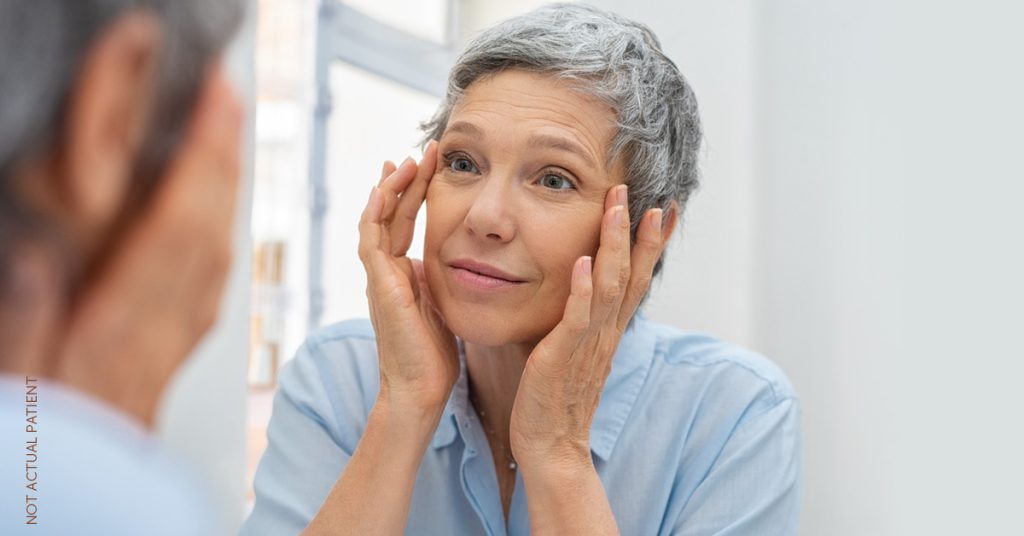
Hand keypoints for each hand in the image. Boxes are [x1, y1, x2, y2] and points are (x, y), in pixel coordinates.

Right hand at [55, 66, 242, 424]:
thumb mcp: (23, 375)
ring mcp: (178, 332)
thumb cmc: (56, 435)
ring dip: (224, 186)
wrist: (92, 491)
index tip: (212, 110)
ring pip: (215, 247)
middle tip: (228, 99)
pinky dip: (216, 229)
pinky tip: (215, 209)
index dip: (199, 163)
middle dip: (220, 157)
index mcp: (125, 325)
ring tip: (223, 134)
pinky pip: (211, 276)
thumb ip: (30, 316)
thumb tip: (41, 256)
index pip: (175, 228)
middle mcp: (164, 324)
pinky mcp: (178, 340)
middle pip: (206, 227)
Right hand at [359, 141, 458, 412]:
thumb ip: (439, 280)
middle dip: (406, 180)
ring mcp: (379, 278)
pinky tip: (384, 190)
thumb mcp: (442, 305)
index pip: (404, 222)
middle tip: (423, 150)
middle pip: (391, 214)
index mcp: (402, 274)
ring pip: (377, 221)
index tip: (431, 164)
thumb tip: (451, 258)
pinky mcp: (379, 287)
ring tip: (407, 160)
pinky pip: (371, 242)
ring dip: (391, 189)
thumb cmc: (434, 356)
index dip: (416, 192)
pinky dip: (375, 214)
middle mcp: (386, 272)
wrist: (421, 390)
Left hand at [509, 184, 666, 466]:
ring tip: (618, 210)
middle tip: (652, 198)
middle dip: (642, 236)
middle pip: (633, 276)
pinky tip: (584, 262)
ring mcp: (587, 343)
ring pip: (610, 287)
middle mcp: (605, 332)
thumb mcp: (572, 350)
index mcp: (608, 330)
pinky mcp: (563, 356)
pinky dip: (583, 289)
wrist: (550, 445)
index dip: (652, 245)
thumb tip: (576, 287)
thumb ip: (579, 319)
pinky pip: (577, 318)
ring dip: (615, 246)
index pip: (637, 279)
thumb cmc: (554, 397)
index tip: (666, 210)